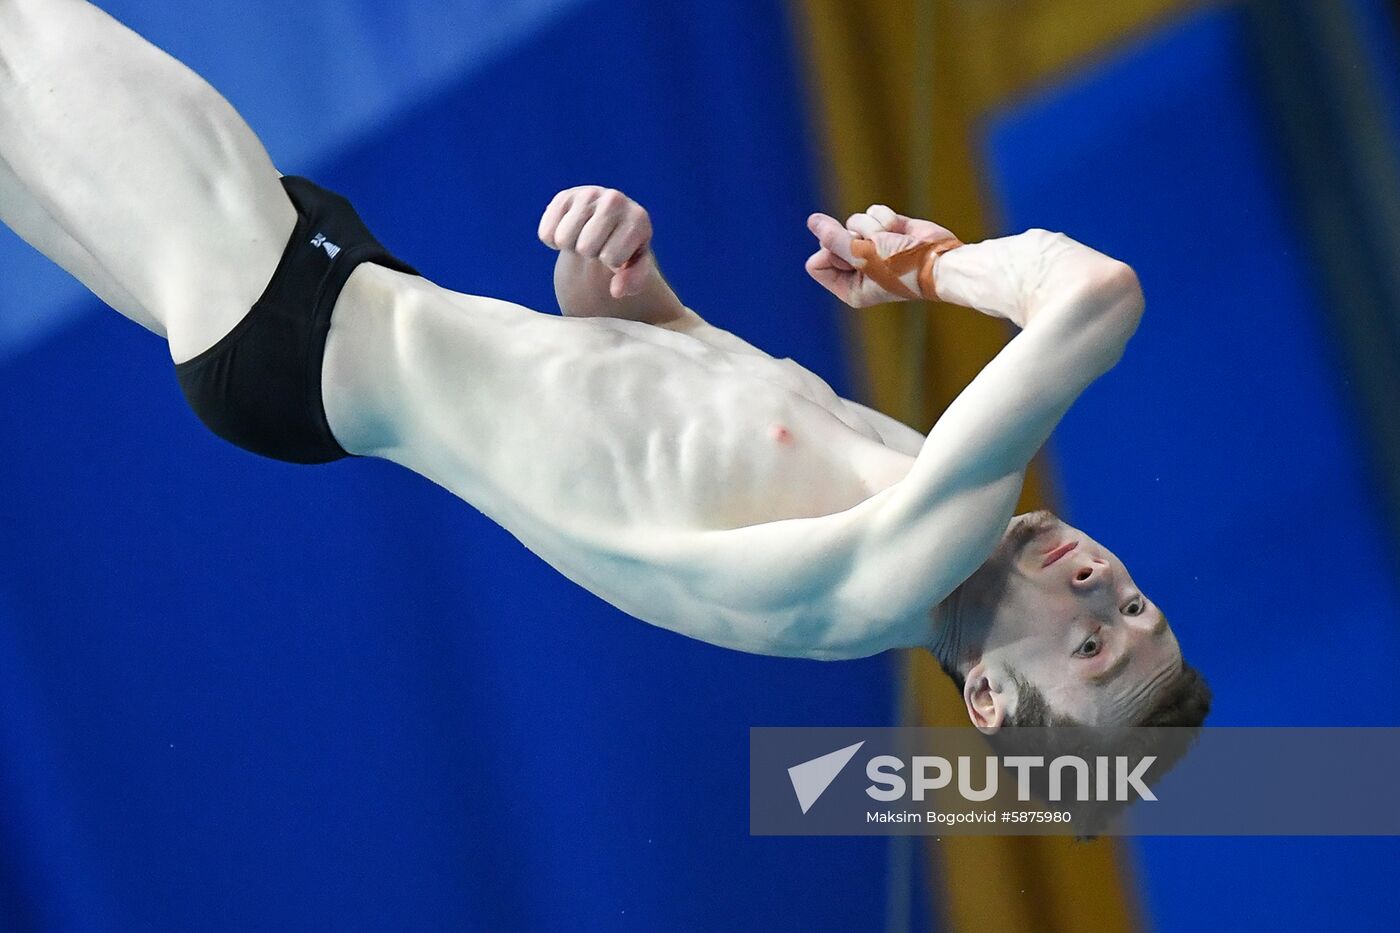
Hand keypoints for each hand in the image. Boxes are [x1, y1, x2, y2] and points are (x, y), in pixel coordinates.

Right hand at [538, 186, 654, 297]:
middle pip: (585, 247)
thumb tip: (616, 290)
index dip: (611, 263)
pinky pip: (546, 233)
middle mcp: (615, 199)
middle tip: (599, 246)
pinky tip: (570, 232)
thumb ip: (634, 282)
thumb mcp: (636, 267)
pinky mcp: (564, 196)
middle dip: (590, 254)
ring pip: (563, 238)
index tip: (617, 252)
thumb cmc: (625, 249)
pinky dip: (553, 241)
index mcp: (638, 218)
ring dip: (571, 246)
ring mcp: (588, 194)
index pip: (610, 257)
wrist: (609, 226)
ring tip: (585, 238)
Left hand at [805, 205, 960, 307]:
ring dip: (872, 226)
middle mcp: (857, 268)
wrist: (941, 261)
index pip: (816, 262)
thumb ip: (834, 239)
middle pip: (831, 239)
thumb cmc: (902, 267)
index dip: (831, 253)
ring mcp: (872, 247)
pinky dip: (886, 217)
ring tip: (892, 240)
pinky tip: (901, 230)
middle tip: (876, 247)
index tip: (853, 256)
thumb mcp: (863, 256)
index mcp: (848, 286)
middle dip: (854, 237)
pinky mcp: (887, 228)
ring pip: (852, 221)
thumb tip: (812, 221)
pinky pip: (871, 211)